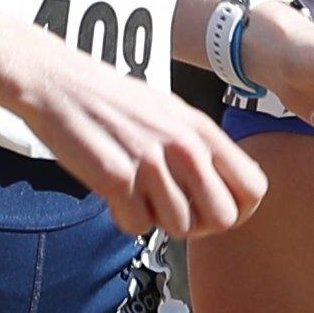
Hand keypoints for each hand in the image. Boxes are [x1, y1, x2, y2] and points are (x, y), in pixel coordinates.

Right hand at [11, 56, 267, 238]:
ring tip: (137, 190)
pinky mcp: (116, 178)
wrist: (60, 84)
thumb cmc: (114, 102)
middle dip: (199, 224)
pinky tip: (115, 192)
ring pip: (179, 227)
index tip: (212, 210)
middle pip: (222, 218)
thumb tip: (230, 189)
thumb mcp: (172, 113)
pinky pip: (137, 227)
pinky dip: (124, 218)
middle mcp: (184, 146)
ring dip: (157, 218)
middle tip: (171, 208)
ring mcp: (151, 163)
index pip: (254, 187)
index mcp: (201, 129)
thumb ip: (202, 148)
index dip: (238, 209)